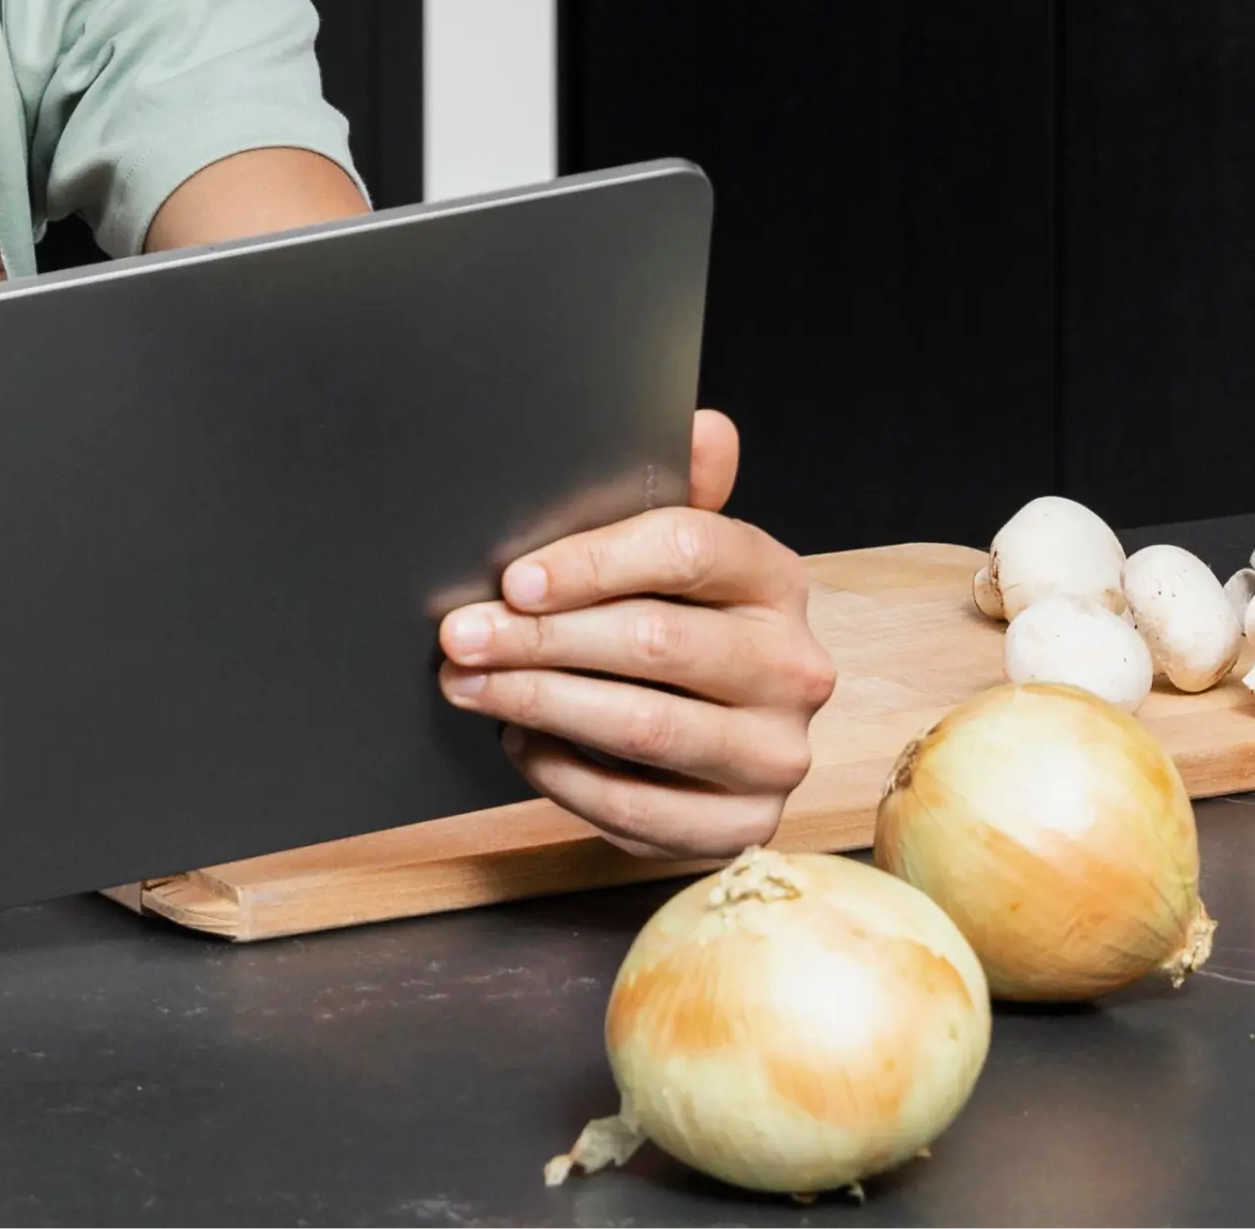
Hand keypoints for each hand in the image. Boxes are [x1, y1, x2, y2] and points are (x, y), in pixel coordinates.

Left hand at [436, 410, 831, 856]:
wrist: (724, 741)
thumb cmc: (681, 629)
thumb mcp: (679, 558)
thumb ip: (682, 494)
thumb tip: (704, 428)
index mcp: (777, 580)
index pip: (690, 550)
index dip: (593, 563)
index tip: (514, 580)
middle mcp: (795, 667)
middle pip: (656, 641)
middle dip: (541, 639)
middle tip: (460, 638)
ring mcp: (776, 753)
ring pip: (644, 726)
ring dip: (539, 704)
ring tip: (469, 687)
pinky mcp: (744, 826)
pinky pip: (640, 809)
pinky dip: (566, 777)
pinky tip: (521, 744)